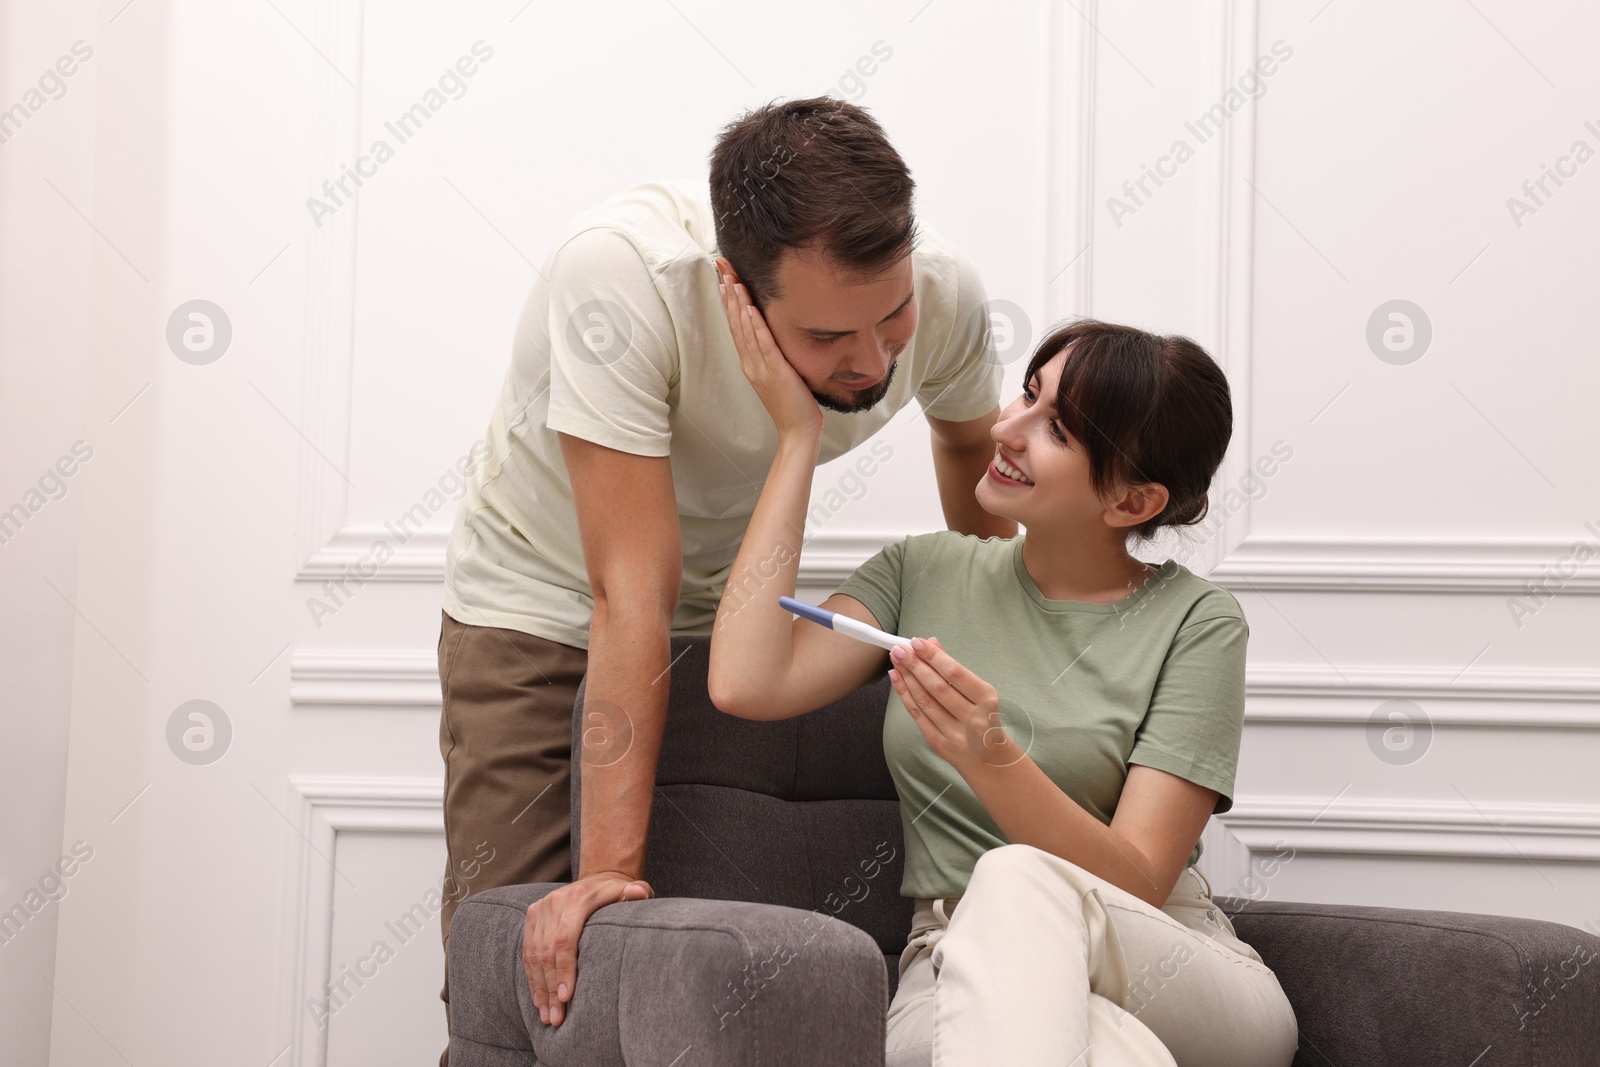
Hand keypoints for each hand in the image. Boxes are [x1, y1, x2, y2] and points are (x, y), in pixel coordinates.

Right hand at [522, 871, 652, 1025]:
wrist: (598, 879)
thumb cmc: (619, 894)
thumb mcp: (634, 890)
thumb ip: (637, 893)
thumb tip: (638, 892)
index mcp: (579, 898)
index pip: (565, 939)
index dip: (565, 969)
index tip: (567, 997)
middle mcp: (555, 902)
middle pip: (547, 952)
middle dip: (551, 988)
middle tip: (556, 1018)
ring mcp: (541, 908)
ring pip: (534, 955)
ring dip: (539, 988)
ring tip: (546, 1016)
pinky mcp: (532, 915)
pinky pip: (527, 951)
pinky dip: (532, 977)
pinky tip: (538, 999)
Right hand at [715, 257, 822, 441]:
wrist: (797, 430)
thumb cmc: (791, 403)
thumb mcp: (778, 373)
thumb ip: (772, 354)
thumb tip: (772, 336)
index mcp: (750, 362)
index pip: (736, 324)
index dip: (728, 299)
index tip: (723, 276)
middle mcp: (750, 362)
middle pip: (735, 321)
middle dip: (728, 292)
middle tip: (721, 266)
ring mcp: (760, 367)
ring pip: (745, 329)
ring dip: (738, 303)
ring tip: (731, 279)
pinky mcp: (775, 372)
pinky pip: (763, 344)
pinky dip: (755, 326)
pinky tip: (750, 308)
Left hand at [888, 637, 1018, 771]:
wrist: (990, 759)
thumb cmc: (984, 718)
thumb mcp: (979, 692)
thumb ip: (954, 668)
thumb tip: (932, 643)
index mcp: (986, 699)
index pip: (955, 674)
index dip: (934, 657)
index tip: (917, 642)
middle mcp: (972, 718)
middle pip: (937, 687)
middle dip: (915, 665)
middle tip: (899, 649)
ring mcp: (955, 734)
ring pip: (925, 701)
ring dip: (907, 678)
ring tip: (896, 660)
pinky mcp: (939, 744)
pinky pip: (918, 716)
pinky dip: (905, 696)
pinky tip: (896, 679)